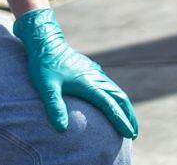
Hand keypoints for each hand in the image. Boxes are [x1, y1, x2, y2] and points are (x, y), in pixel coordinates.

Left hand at [13, 8, 137, 138]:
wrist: (45, 41)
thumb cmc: (43, 64)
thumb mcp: (45, 87)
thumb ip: (54, 106)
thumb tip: (61, 129)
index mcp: (88, 83)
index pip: (110, 105)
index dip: (121, 120)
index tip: (130, 134)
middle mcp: (96, 77)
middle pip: (120, 98)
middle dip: (129, 116)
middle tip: (133, 134)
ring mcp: (94, 72)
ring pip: (116, 90)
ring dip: (125, 107)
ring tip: (127, 123)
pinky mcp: (91, 69)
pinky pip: (109, 85)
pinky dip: (116, 97)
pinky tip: (113, 103)